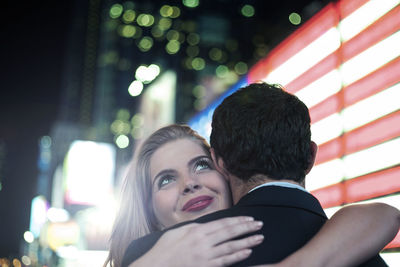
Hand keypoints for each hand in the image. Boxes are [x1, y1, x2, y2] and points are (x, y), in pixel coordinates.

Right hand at [130, 216, 263, 266]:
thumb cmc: (165, 249)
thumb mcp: (178, 232)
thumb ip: (195, 228)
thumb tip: (208, 225)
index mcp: (197, 231)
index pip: (223, 223)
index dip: (238, 220)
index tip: (249, 218)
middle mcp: (204, 242)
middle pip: (230, 233)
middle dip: (246, 228)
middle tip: (259, 224)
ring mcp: (206, 257)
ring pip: (231, 247)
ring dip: (247, 242)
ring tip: (259, 238)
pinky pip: (225, 261)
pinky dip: (238, 256)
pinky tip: (247, 252)